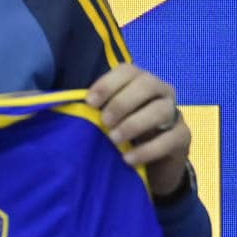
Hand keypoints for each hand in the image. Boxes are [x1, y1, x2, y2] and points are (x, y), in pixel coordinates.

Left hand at [85, 64, 189, 199]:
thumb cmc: (126, 135)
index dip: (108, 83)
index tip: (90, 102)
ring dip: (135, 123)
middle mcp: (161, 92)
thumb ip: (92, 108)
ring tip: (114, 139)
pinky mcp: (183, 137)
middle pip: (147, 84)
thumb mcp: (108, 119)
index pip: (128, 71)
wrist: (154, 165)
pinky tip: (128, 158)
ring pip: (162, 109)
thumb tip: (54, 101)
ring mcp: (175, 113)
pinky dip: (147, 149)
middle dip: (122, 102)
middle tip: (104, 122)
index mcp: (140, 81)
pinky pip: (170, 138)